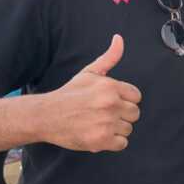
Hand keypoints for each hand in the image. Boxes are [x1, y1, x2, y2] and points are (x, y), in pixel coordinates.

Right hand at [42, 35, 141, 152]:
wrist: (47, 115)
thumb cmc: (70, 94)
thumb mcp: (89, 72)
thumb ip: (109, 58)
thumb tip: (119, 39)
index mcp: (110, 87)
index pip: (136, 96)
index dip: (125, 100)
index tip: (111, 102)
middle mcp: (110, 104)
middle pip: (135, 114)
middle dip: (122, 115)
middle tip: (104, 114)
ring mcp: (106, 123)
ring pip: (128, 129)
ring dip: (117, 129)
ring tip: (100, 123)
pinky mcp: (101, 140)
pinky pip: (122, 144)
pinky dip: (112, 142)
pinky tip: (99, 134)